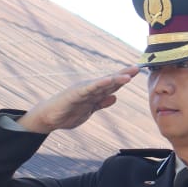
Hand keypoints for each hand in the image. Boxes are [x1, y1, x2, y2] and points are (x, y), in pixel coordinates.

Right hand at [19, 68, 139, 133]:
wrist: (49, 118)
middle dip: (123, 74)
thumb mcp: (89, 110)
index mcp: (94, 92)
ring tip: (128, 75)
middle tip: (138, 68)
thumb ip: (101, 103)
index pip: (112, 84)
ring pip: (102, 83)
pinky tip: (108, 81)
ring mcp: (83, 90)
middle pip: (110, 80)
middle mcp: (90, 88)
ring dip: (115, 79)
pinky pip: (89, 89)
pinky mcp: (75, 94)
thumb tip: (115, 97)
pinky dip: (98, 84)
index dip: (124, 79)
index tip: (137, 72)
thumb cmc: (68, 113)